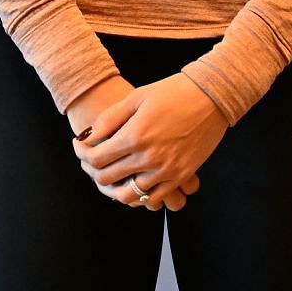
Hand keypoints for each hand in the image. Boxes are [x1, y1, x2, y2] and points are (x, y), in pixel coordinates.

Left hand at [73, 74, 224, 212]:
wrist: (212, 97)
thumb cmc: (173, 91)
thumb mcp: (137, 96)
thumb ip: (110, 118)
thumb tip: (88, 136)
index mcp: (134, 136)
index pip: (96, 158)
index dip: (81, 153)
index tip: (79, 145)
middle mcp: (148, 158)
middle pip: (107, 178)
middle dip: (91, 170)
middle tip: (89, 160)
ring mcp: (166, 170)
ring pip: (128, 195)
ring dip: (112, 188)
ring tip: (108, 175)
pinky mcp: (180, 176)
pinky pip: (153, 198)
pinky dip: (138, 196)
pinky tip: (131, 183)